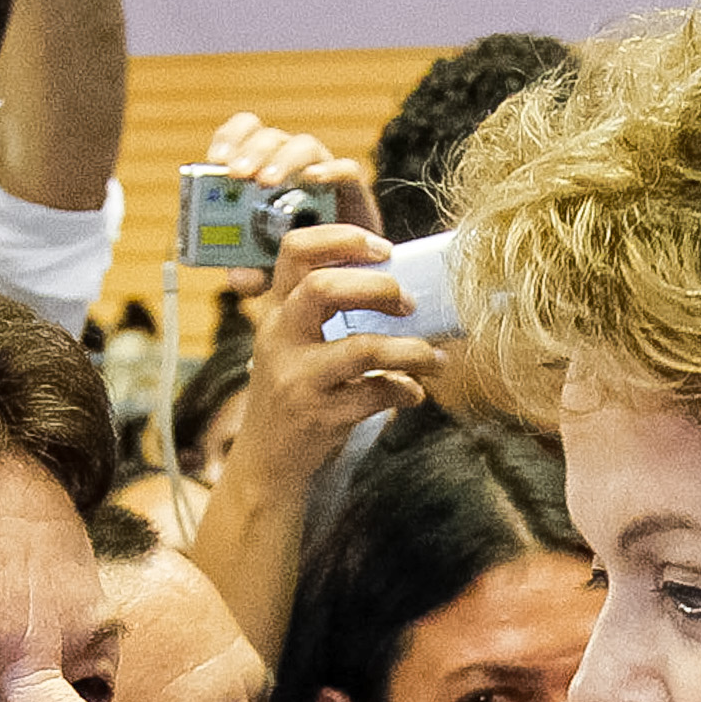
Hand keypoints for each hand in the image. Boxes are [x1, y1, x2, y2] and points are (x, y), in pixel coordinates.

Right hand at [192, 225, 447, 543]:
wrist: (266, 462)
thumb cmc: (293, 391)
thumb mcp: (293, 343)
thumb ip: (328, 310)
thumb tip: (403, 286)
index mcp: (277, 311)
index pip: (295, 251)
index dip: (342, 239)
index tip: (383, 248)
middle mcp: (280, 339)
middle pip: (322, 287)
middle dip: (378, 287)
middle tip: (409, 302)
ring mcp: (297, 379)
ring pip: (361, 348)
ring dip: (411, 350)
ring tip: (434, 357)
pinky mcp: (319, 416)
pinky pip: (377, 395)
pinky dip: (405, 391)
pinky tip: (413, 393)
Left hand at [201, 110, 385, 299]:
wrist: (345, 269)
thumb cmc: (298, 258)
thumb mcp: (267, 272)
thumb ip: (249, 274)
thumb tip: (237, 278)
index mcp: (262, 171)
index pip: (244, 134)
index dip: (230, 140)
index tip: (217, 159)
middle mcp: (291, 165)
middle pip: (270, 139)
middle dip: (251, 152)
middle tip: (237, 174)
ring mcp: (322, 171)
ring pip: (303, 146)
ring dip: (282, 159)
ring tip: (266, 182)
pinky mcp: (352, 188)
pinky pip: (347, 168)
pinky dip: (331, 169)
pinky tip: (314, 178)